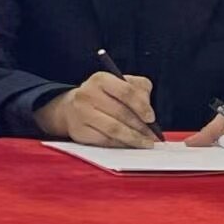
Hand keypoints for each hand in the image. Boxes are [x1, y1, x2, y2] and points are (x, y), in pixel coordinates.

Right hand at [34, 72, 158, 148]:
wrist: (71, 108)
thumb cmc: (102, 96)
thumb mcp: (119, 83)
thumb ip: (139, 88)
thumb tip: (148, 109)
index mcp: (100, 79)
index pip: (126, 91)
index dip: (141, 106)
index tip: (151, 118)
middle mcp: (87, 94)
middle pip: (121, 113)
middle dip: (141, 127)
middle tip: (153, 136)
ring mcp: (81, 113)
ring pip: (114, 130)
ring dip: (134, 138)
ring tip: (145, 142)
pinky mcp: (79, 131)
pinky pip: (105, 141)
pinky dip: (121, 144)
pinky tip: (129, 145)